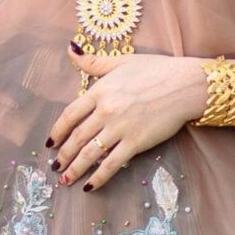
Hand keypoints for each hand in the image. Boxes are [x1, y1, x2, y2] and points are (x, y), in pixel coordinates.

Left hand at [48, 50, 208, 189]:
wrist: (185, 84)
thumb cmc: (156, 70)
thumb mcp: (122, 61)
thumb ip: (94, 62)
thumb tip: (70, 49)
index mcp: (100, 91)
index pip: (70, 114)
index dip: (57, 131)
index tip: (50, 143)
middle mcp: (105, 110)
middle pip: (77, 137)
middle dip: (63, 155)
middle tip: (54, 166)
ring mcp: (120, 128)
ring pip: (90, 153)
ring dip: (75, 169)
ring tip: (65, 179)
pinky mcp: (136, 142)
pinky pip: (111, 164)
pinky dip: (98, 177)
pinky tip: (90, 186)